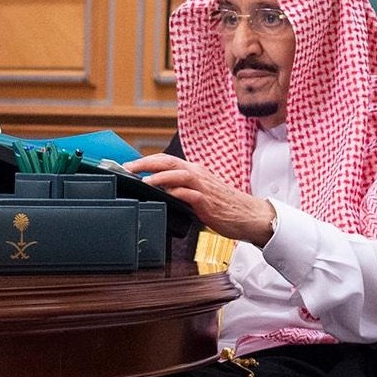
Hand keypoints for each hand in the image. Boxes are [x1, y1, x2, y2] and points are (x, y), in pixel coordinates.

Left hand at [125, 154, 275, 246]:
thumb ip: (182, 190)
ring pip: (178, 174)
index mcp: (195, 171)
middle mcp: (198, 175)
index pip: (166, 160)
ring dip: (159, 176)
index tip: (129, 166)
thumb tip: (160, 193)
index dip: (146, 161)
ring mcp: (203, 187)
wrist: (248, 215)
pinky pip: (190, 194)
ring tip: (143, 180)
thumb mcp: (201, 193)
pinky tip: (166, 195)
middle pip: (168, 162)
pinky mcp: (208, 202)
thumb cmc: (225, 206)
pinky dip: (177, 193)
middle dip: (145, 163)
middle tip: (127, 168)